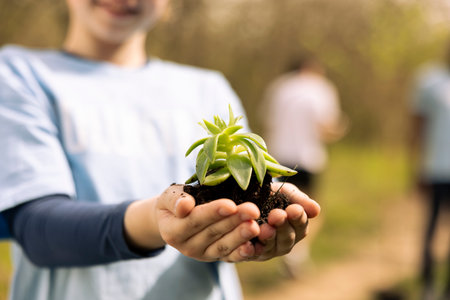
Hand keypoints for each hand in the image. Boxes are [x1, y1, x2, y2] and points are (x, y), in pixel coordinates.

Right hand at [124, 184, 262, 261]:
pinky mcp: (217, 257)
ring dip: (241, 236)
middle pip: (213, 233)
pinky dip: (243, 253)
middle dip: (234, 221)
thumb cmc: (175, 202)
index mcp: (173, 231)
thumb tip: (184, 206)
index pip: (195, 220)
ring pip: (224, 246)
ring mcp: (203, 254)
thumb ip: (174, 200)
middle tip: (253, 211)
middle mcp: (187, 247)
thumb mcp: (169, 196)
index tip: (231, 205)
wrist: (177, 219)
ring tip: (256, 226)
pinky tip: (255, 246)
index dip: (213, 213)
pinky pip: (230, 257)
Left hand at [250, 182, 319, 260]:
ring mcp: (267, 250)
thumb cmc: (269, 195)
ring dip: (268, 238)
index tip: (293, 209)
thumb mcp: (285, 192)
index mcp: (295, 228)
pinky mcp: (249, 254)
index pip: (301, 226)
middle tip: (277, 215)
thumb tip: (316, 210)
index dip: (298, 218)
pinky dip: (249, 251)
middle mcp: (283, 243)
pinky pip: (250, 255)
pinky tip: (247, 245)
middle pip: (287, 238)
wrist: (242, 196)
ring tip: (265, 228)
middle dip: (282, 227)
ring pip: (270, 247)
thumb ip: (299, 200)